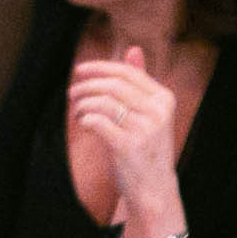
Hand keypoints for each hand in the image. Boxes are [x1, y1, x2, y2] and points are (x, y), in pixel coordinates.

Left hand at [67, 44, 182, 226]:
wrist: (154, 189)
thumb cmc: (146, 148)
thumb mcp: (149, 113)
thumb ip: (140, 83)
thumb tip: (133, 48)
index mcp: (164, 99)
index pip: (127, 73)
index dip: (100, 68)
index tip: (80, 71)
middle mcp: (158, 111)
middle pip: (113, 85)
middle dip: (87, 85)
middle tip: (72, 93)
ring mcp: (145, 129)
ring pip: (104, 101)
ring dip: (83, 103)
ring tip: (77, 111)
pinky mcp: (129, 146)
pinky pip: (98, 121)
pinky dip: (85, 118)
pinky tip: (83, 123)